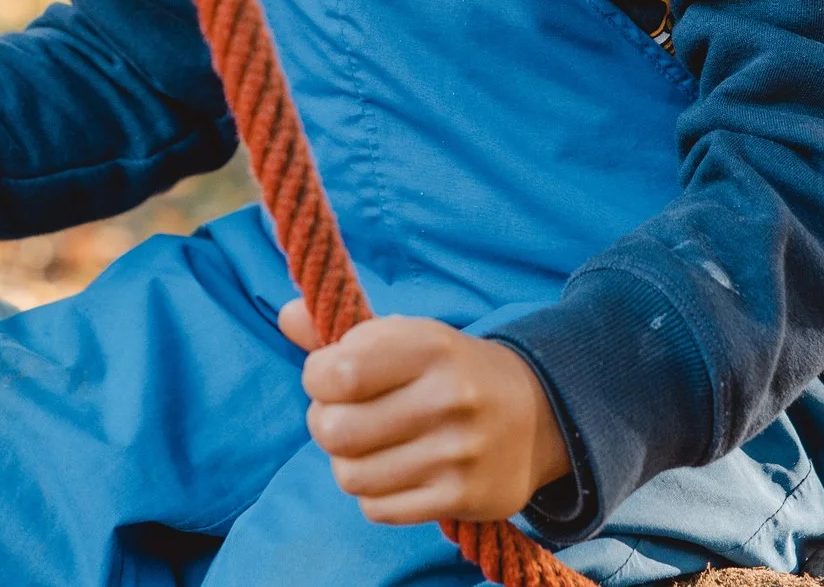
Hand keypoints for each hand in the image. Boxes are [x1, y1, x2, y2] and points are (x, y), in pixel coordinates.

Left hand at [278, 300, 571, 525]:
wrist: (537, 412)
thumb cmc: (449, 369)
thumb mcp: (407, 336)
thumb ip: (344, 329)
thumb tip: (286, 314)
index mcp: (430, 346)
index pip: (337, 372)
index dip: (317, 377)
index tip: (329, 377)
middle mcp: (447, 398)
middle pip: (334, 431)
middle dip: (325, 424)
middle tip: (345, 416)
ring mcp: (457, 452)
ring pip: (350, 475)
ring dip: (348, 462)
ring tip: (369, 446)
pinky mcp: (462, 497)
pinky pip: (378, 508)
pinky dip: (375, 494)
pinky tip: (396, 471)